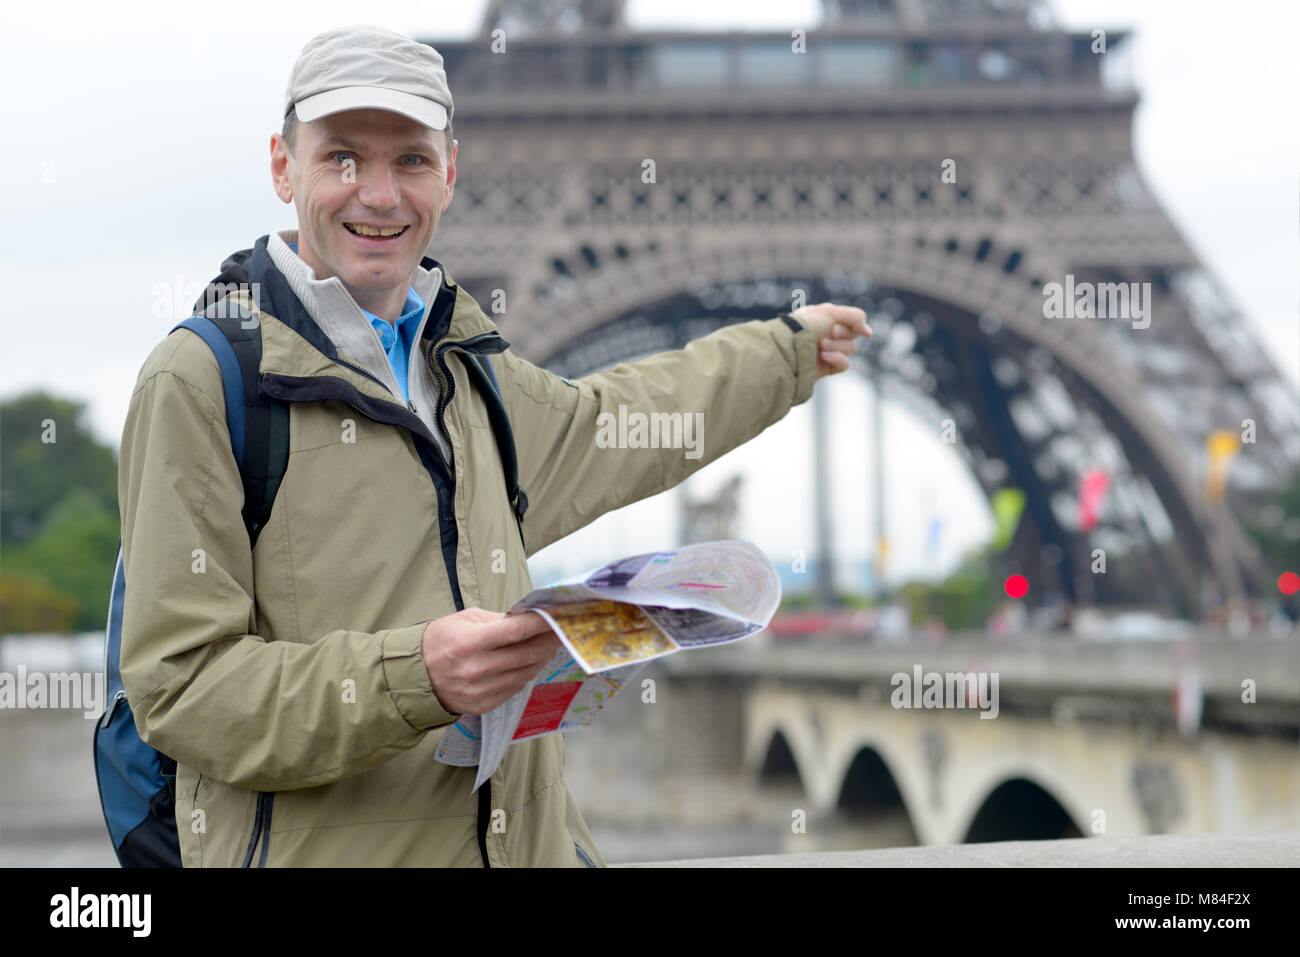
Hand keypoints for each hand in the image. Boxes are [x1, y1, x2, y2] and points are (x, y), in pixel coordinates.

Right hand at [421, 608, 560, 713]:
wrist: (414, 677)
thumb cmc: (440, 641)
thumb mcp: (464, 620)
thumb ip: (497, 620)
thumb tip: (528, 619)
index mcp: (469, 642)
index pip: (516, 631)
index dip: (541, 623)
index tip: (557, 614)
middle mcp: (477, 669)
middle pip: (527, 654)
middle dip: (550, 640)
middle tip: (563, 629)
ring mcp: (481, 690)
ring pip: (526, 672)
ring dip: (542, 657)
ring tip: (551, 644)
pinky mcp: (484, 705)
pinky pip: (516, 687)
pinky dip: (527, 673)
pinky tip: (531, 661)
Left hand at [790, 302, 871, 377]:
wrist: (789, 348)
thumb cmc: (805, 326)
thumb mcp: (830, 312)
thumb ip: (854, 317)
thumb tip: (869, 333)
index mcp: (824, 318)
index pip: (852, 320)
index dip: (853, 323)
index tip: (843, 324)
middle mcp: (826, 334)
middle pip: (853, 335)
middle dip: (842, 333)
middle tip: (829, 332)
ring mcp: (827, 351)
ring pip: (851, 349)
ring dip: (838, 346)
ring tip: (821, 345)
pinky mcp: (827, 368)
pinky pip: (845, 364)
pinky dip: (837, 359)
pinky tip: (824, 356)